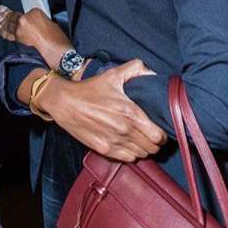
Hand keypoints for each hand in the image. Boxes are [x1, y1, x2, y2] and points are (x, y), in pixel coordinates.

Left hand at [0, 6, 71, 69]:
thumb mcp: (48, 22)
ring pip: (9, 24)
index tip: (12, 11)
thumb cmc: (56, 38)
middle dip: (5, 13)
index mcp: (35, 12)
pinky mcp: (18, 39)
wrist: (56, 50)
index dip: (17, 12)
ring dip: (2, 21)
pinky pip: (8, 33)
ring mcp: (20, 29)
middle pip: (13, 16)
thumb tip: (30, 23)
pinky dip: (3, 31)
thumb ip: (36, 20)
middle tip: (0, 10)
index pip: (23, 11)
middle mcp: (26, 19)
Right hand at [37, 60, 166, 161]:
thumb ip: (134, 68)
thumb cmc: (89, 89)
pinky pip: (127, 159)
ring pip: (141, 155)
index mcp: (130, 112)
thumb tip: (150, 71)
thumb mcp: (112, 75)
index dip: (162, 134)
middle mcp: (124, 130)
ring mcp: (114, 142)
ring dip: (143, 149)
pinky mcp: (104, 149)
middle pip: (152, 148)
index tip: (160, 130)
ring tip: (140, 139)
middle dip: (154, 142)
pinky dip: (131, 154)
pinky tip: (128, 144)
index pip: (158, 135)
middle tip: (151, 135)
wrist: (65, 103)